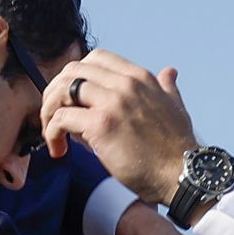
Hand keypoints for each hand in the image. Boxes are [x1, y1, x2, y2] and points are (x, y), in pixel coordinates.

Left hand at [40, 49, 195, 205]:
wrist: (184, 175)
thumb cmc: (175, 148)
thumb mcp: (174, 107)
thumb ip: (166, 88)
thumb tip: (169, 71)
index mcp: (139, 78)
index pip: (96, 58)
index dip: (76, 75)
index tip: (70, 98)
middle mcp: (125, 84)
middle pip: (73, 71)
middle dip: (55, 91)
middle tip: (53, 115)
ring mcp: (113, 103)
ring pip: (62, 90)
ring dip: (49, 111)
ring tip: (52, 133)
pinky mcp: (101, 125)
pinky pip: (61, 118)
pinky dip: (52, 133)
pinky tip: (58, 148)